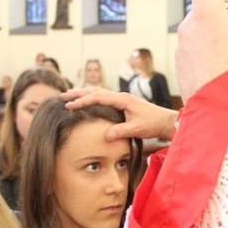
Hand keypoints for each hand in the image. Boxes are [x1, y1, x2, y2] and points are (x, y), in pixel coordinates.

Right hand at [62, 87, 177, 140]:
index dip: (82, 101)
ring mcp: (122, 99)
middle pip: (95, 91)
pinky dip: (92, 98)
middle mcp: (121, 96)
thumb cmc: (153, 123)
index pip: (98, 97)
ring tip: (70, 95)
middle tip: (63, 96)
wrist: (165, 121)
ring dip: (84, 94)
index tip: (69, 105)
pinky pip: (104, 98)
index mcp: (123, 99)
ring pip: (99, 93)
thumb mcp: (137, 129)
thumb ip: (122, 131)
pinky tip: (87, 102)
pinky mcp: (123, 104)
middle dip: (79, 93)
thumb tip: (106, 135)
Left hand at [176, 0, 227, 101]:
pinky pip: (193, 49)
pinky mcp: (179, 62)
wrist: (222, 108)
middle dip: (218, 18)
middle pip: (203, 10)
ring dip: (211, 38)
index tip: (227, 0)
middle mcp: (189, 26)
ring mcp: (182, 45)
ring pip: (198, 31)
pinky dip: (204, 54)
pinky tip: (219, 69)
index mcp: (207, 14)